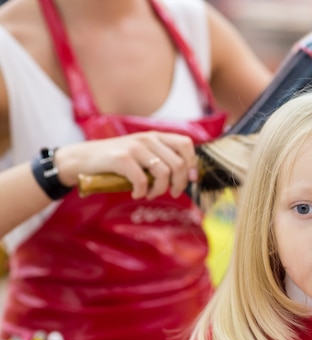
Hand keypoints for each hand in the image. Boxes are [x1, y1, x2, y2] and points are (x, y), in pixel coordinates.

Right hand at [54, 131, 197, 199]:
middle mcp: (147, 138)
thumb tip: (185, 176)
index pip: (186, 144)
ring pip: (164, 173)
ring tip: (151, 194)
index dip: (192, 164)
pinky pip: (142, 180)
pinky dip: (142, 192)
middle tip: (171, 193)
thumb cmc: (115, 161)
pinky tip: (136, 194)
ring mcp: (134, 147)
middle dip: (179, 183)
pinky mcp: (121, 158)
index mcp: (155, 136)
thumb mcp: (141, 154)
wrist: (82, 159)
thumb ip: (160, 159)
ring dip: (160, 190)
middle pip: (178, 163)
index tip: (190, 180)